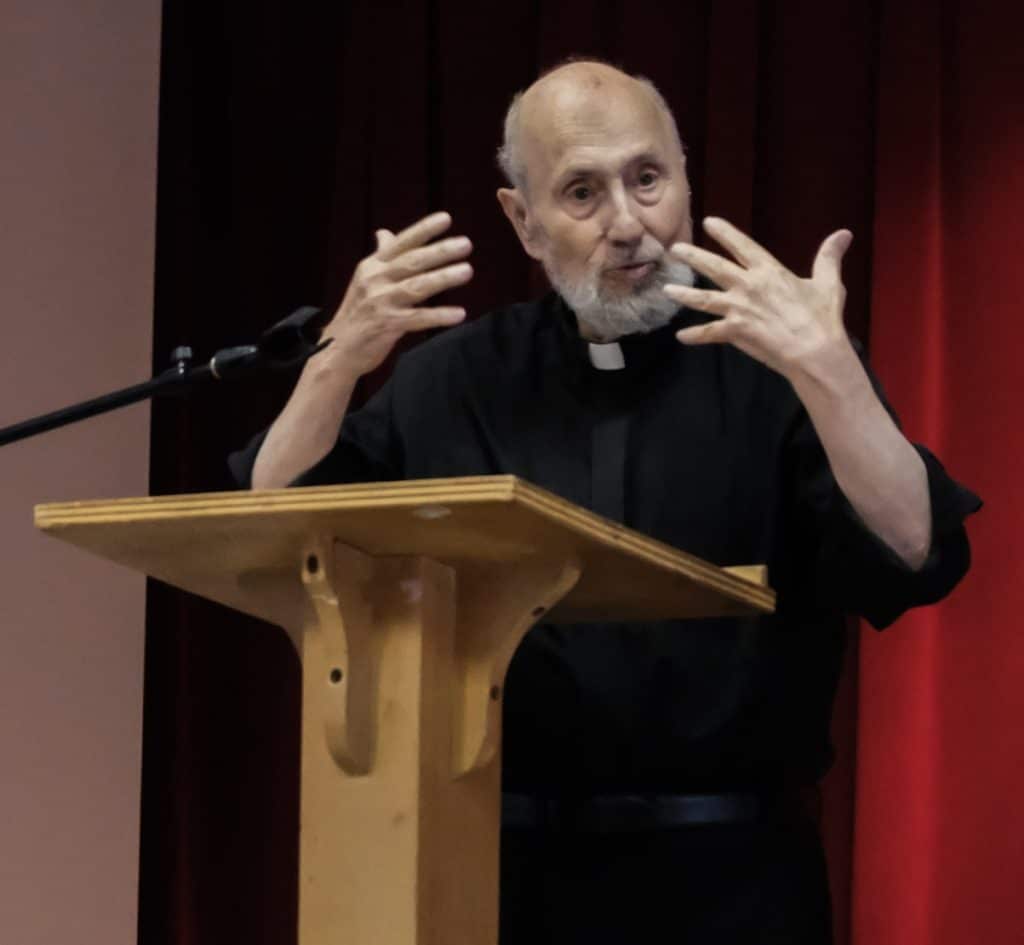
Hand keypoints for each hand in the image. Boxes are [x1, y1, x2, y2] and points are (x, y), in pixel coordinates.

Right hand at [323, 211, 472, 376]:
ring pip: (417, 286)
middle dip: (440, 251)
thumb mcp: (364, 279)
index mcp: (373, 266)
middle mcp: (376, 279)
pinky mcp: (387, 325)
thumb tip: (384, 232)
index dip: (423, 229)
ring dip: (443, 278)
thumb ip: (380, 256)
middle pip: (412, 261)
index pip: (401, 242)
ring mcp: (381, 302)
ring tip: (467, 271)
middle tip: (466, 244)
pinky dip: (439, 316)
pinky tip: (459, 314)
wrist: (339, 348)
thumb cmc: (358, 312)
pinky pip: (418, 318)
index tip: (446, 218)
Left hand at [663, 217, 852, 377]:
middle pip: (714, 268)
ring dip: (684, 294)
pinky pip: (709, 333)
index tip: (709, 222)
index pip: (742, 246)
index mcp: (769, 271)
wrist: (815, 350)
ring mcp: (740, 309)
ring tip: (665, 290)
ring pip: (704, 299)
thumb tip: (844, 234)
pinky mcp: (736, 331)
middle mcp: (749, 286)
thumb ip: (829, 257)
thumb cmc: (822, 317)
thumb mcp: (828, 283)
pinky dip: (694, 335)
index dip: (725, 233)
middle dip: (693, 257)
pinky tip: (680, 336)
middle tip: (675, 250)